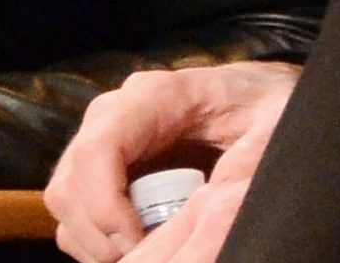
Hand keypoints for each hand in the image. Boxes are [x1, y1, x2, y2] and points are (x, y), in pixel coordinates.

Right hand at [45, 62, 297, 262]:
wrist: (271, 95)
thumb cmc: (272, 109)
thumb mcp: (270, 138)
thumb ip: (236, 179)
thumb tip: (199, 234)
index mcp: (154, 97)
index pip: (98, 151)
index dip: (106, 209)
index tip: (139, 245)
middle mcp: (117, 113)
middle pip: (71, 184)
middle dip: (101, 236)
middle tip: (151, 258)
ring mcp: (106, 138)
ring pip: (67, 202)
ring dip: (97, 243)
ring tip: (149, 254)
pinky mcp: (106, 164)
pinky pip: (77, 212)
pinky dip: (99, 242)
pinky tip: (141, 246)